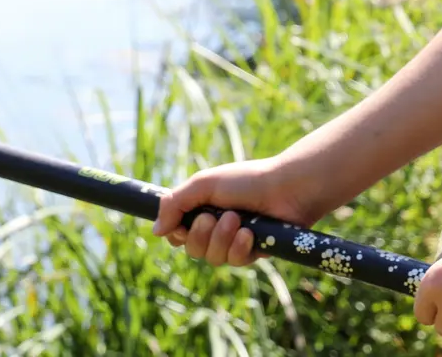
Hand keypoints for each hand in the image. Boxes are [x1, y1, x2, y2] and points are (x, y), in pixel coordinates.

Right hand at [150, 155, 331, 266]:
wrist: (287, 187)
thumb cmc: (246, 180)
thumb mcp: (204, 184)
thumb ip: (174, 204)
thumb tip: (155, 231)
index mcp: (203, 209)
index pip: (177, 233)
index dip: (177, 232)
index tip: (183, 223)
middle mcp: (217, 227)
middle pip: (191, 249)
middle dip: (200, 235)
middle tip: (215, 217)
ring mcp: (235, 241)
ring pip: (212, 258)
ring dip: (221, 239)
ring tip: (238, 219)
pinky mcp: (254, 252)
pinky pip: (235, 262)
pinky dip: (239, 248)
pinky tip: (250, 234)